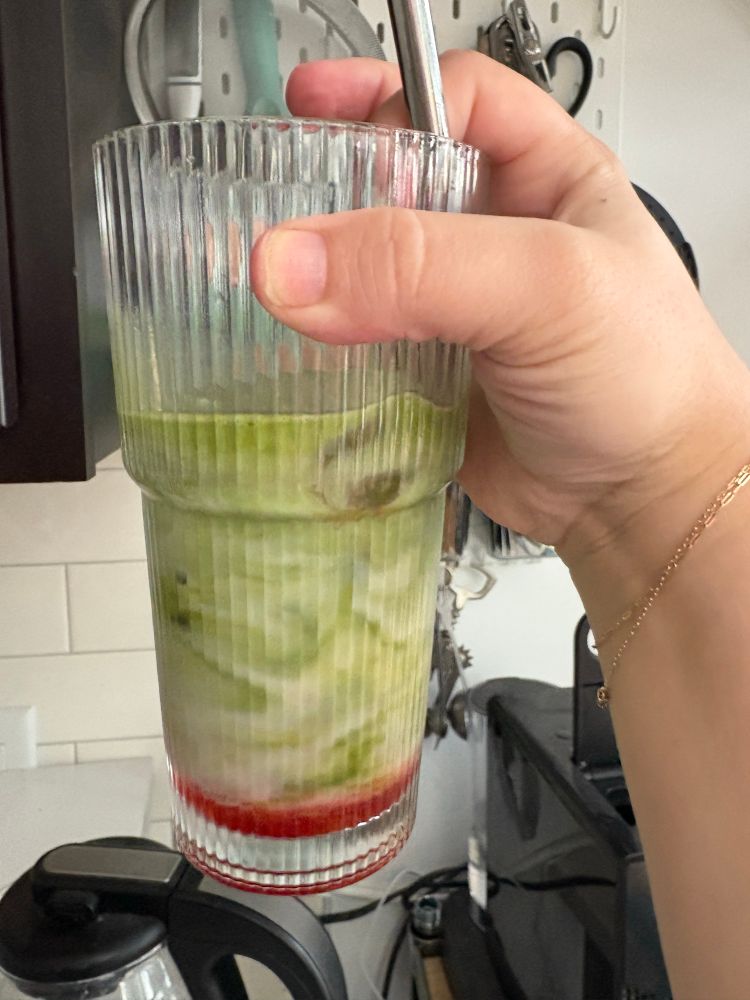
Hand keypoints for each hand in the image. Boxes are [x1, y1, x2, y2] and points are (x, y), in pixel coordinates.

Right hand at [251, 52, 749, 585]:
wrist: (637, 500)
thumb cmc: (649, 381)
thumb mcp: (549, 288)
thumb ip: (421, 264)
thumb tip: (296, 262)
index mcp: (544, 173)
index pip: (448, 98)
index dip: (385, 102)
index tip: (322, 127)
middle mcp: (495, 233)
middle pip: (389, 178)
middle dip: (330, 183)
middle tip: (274, 201)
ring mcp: (456, 307)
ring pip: (366, 266)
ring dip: (318, 272)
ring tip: (272, 283)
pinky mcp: (426, 372)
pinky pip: (358, 343)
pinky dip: (323, 346)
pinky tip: (299, 352)